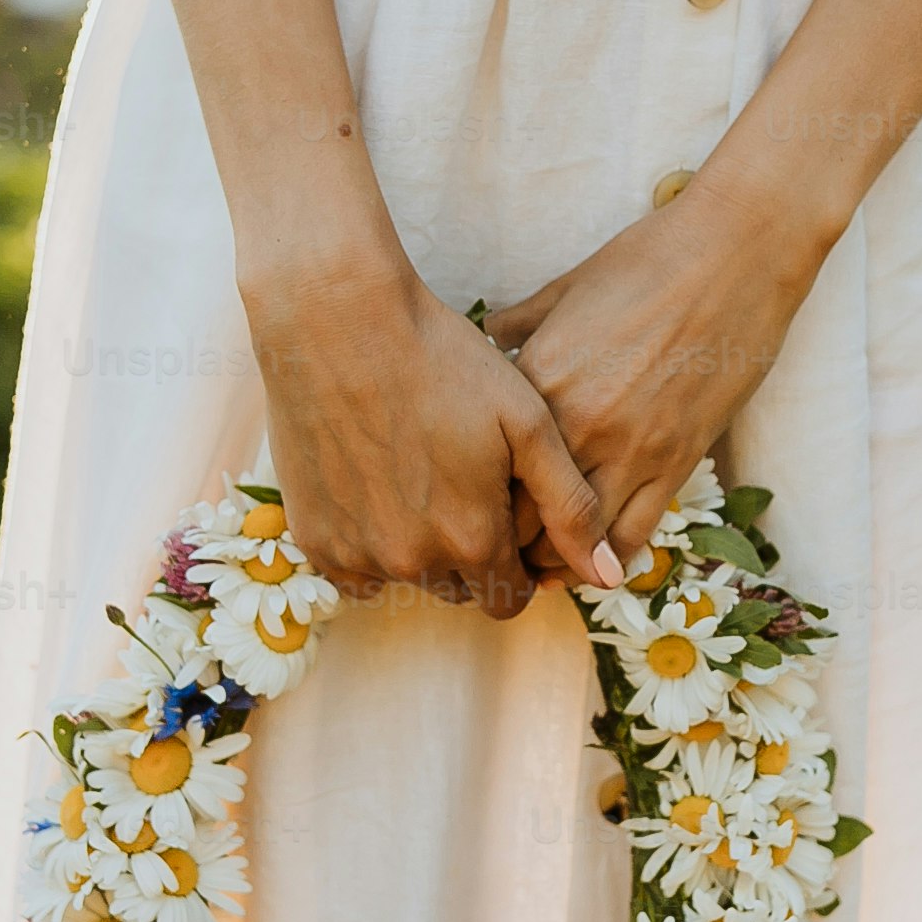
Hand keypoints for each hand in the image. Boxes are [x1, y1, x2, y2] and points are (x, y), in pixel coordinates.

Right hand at [244, 248, 619, 617]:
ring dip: (419, 548)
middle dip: (470, 555)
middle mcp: (414, 561)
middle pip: (457, 589)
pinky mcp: (314, 536)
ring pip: (405, 579)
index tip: (509, 521)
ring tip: (420, 478)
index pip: (509, 597)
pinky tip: (378, 491)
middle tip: (463, 487)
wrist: (337, 323)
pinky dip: (369, 546)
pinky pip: (353, 571)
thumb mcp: (527, 423)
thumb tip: (608, 576)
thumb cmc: (441, 361)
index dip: (518, 566)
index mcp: (474, 540)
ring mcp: (357, 553)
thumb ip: (571, 507)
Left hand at [486, 176, 825, 578]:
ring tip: (544, 565)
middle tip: (499, 549)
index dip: (474, 491)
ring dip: (555, 562)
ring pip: (575, 541)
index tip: (473, 501)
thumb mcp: (567, 287)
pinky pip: (635, 535)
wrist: (735, 254)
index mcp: (536, 380)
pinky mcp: (678, 462)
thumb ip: (522, 324)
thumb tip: (489, 337)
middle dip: (505, 539)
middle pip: (520, 516)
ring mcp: (629, 449)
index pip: (485, 463)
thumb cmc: (650, 259)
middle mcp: (574, 425)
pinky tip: (599, 562)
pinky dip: (611, 558)